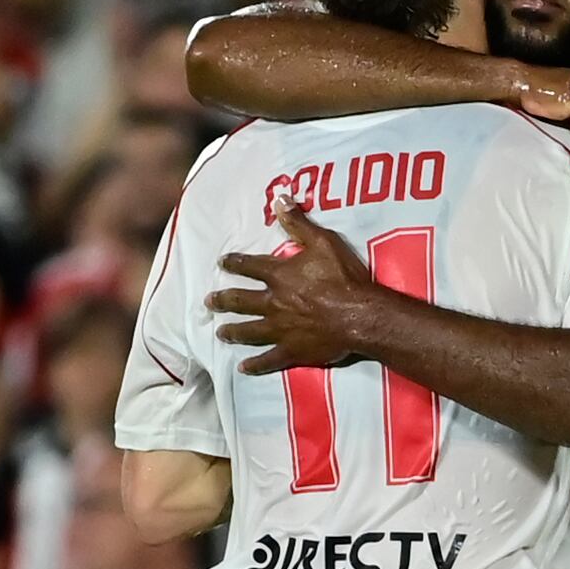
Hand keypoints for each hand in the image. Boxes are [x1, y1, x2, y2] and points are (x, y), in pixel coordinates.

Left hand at [210, 205, 381, 375]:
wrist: (360, 315)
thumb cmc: (344, 278)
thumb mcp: (323, 242)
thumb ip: (299, 223)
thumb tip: (280, 200)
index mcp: (280, 275)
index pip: (250, 266)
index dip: (235, 263)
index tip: (222, 262)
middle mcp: (274, 302)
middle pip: (242, 301)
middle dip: (223, 300)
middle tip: (209, 302)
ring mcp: (281, 329)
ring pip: (250, 331)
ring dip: (233, 331)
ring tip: (221, 333)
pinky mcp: (292, 350)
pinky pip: (269, 359)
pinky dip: (256, 365)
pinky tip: (243, 368)